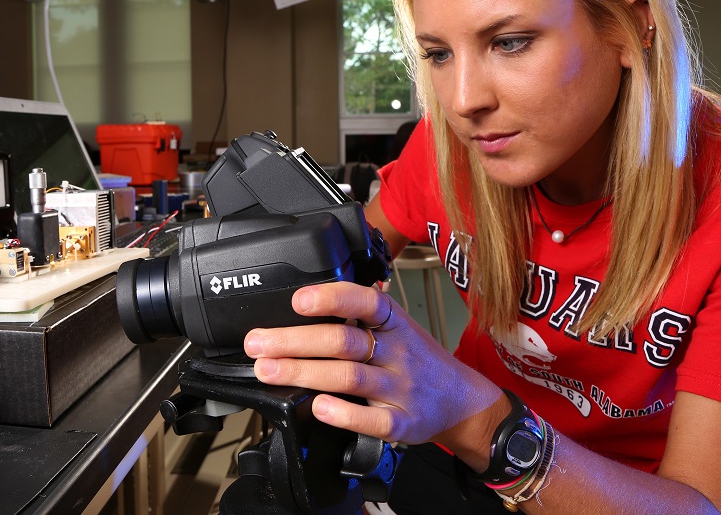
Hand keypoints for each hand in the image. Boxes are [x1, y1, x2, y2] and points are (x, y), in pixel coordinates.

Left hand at [243, 282, 505, 464]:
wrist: (462, 401)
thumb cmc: (417, 359)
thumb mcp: (395, 326)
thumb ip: (357, 314)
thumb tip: (303, 300)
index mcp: (393, 321)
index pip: (364, 301)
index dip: (330, 298)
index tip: (297, 300)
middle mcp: (397, 351)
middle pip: (343, 342)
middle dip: (294, 341)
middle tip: (258, 343)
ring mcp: (400, 387)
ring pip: (349, 377)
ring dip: (302, 372)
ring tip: (268, 370)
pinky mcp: (403, 422)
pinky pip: (373, 419)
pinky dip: (343, 413)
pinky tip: (318, 406)